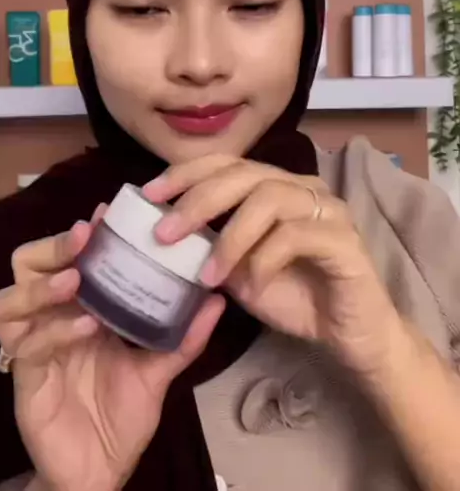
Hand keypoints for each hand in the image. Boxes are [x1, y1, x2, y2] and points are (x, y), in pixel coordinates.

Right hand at [0, 211, 224, 490]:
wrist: (102, 473)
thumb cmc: (121, 417)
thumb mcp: (158, 370)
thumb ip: (184, 336)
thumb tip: (219, 299)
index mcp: (78, 310)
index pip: (68, 258)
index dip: (82, 233)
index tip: (108, 211)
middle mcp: (50, 321)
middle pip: (25, 266)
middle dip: (52, 246)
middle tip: (83, 236)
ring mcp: (32, 349)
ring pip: (7, 301)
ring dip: (41, 285)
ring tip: (76, 278)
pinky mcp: (25, 381)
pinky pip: (25, 347)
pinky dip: (54, 331)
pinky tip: (85, 327)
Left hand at [145, 155, 404, 378]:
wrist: (350, 335)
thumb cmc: (295, 297)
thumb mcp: (239, 273)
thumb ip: (212, 249)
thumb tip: (165, 237)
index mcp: (275, 187)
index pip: (226, 163)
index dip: (186, 173)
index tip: (148, 194)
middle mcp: (302, 188)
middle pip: (244, 174)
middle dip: (198, 200)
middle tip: (163, 232)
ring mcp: (327, 209)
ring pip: (269, 199)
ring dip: (229, 236)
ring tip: (205, 274)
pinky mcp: (344, 239)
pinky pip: (297, 235)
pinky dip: (265, 257)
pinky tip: (250, 283)